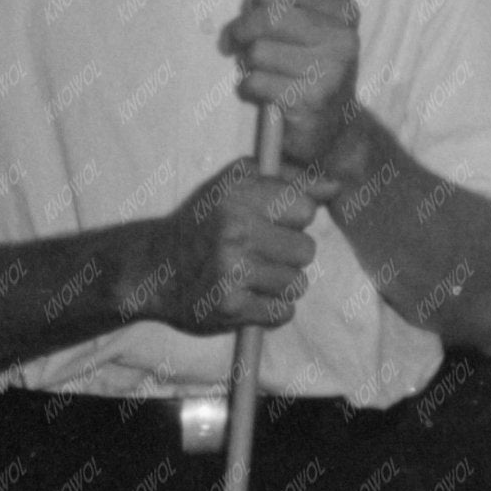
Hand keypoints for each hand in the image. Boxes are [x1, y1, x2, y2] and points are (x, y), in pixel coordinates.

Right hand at [145, 159, 319, 334]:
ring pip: (297, 284)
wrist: (155, 268)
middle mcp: (236, 232)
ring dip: (282, 282)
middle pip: (306, 250)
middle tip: (263, 251)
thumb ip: (289, 178)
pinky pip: (283, 312)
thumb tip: (335, 187)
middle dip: (290, 252)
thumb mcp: (236, 182)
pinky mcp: (230, 309)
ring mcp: (233, 273)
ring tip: (255, 275)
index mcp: (240, 195)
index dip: (295, 217)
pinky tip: (251, 296)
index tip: (275, 221)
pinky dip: (272, 308)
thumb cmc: (203, 220)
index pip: (306, 209)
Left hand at [224, 0, 364, 185]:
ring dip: (248, 63)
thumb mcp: (305, 23)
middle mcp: (343, 38)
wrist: (332, 131)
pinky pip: (257, 83)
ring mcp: (329, 72)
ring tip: (260, 70)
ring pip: (259, 51)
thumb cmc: (310, 68)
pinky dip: (250, 88)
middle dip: (244, 28)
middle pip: (270, 15)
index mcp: (344, 11)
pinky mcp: (309, 103)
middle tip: (238, 40)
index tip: (254, 4)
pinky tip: (264, 93)